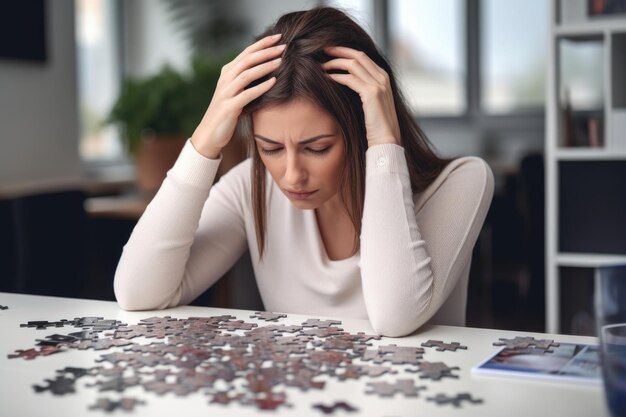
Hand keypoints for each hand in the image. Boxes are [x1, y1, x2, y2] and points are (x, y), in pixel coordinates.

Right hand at [191, 34, 285, 158]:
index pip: (246, 52)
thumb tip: (268, 67)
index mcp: (227, 73)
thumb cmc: (227, 111)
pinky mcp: (229, 107)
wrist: (210, 133)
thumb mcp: (235, 91)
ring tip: (281, 61)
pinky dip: (261, 87)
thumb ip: (246, 78)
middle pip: (247, 60)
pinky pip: (247, 94)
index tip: (278, 37)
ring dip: (265, 66)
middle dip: (266, 51)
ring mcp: (226, 93)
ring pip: (247, 74)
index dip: (262, 43)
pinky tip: (274, 82)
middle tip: (284, 46)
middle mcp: (225, 79)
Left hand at [322, 46, 400, 147]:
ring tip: (321, 66)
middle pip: (358, 56)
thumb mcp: (371, 102)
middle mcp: (383, 77)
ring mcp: (379, 84)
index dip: (346, 51)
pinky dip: (336, 77)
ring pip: (353, 65)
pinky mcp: (372, 93)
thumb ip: (364, 88)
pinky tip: (326, 78)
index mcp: (384, 77)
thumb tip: (346, 80)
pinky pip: (350, 79)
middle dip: (339, 51)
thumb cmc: (376, 124)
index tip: (332, 51)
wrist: (386, 139)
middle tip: (323, 50)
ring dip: (334, 63)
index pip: (363, 57)